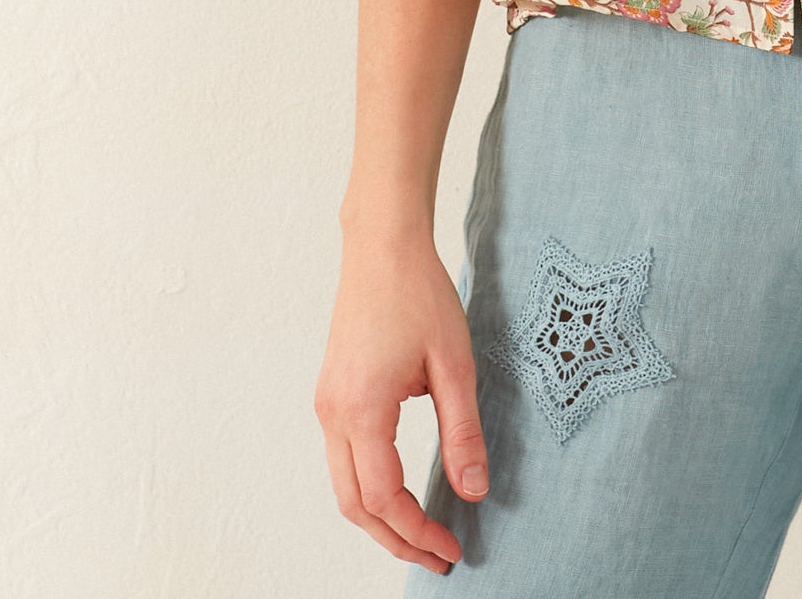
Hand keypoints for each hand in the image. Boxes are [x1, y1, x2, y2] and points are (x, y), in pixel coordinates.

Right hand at [314, 226, 489, 574]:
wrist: (383, 245)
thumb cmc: (419, 293)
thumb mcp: (454, 363)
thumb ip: (463, 431)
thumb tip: (474, 491)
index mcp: (362, 410)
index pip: (384, 498)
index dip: (418, 533)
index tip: (452, 548)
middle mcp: (333, 414)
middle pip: (355, 506)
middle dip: (395, 540)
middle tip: (438, 556)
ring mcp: (327, 404)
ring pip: (344, 486)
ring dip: (380, 519)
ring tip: (422, 534)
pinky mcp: (331, 393)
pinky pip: (343, 459)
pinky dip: (369, 489)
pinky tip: (400, 492)